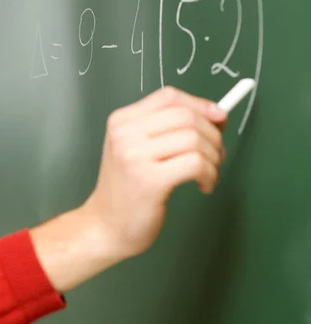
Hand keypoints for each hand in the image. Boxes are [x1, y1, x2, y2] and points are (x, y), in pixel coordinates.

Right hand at [81, 86, 227, 258]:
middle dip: (212, 134)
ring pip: (195, 139)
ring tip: (207, 173)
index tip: (218, 118)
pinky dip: (210, 174)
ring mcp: (135, 156)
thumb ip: (166, 129)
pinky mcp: (150, 180)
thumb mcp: (135, 149)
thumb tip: (216, 115)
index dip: (200, 104)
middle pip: (186, 116)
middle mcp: (125, 134)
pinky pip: (196, 164)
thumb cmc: (126, 190)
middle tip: (216, 154)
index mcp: (121, 121)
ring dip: (213, 157)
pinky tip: (203, 185)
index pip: (169, 97)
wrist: (106, 225)